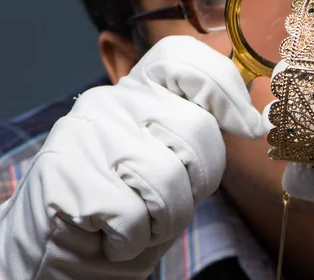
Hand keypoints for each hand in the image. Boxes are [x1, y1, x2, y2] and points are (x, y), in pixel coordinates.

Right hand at [0, 36, 264, 279]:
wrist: (59, 252)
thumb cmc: (128, 204)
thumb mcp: (168, 158)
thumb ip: (196, 130)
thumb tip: (255, 121)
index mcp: (137, 90)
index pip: (184, 60)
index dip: (224, 88)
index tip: (248, 126)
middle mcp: (110, 100)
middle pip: (195, 129)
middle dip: (199, 180)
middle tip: (170, 202)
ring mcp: (85, 132)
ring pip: (167, 178)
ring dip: (165, 219)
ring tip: (140, 220)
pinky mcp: (64, 173)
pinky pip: (132, 217)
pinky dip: (132, 241)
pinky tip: (110, 236)